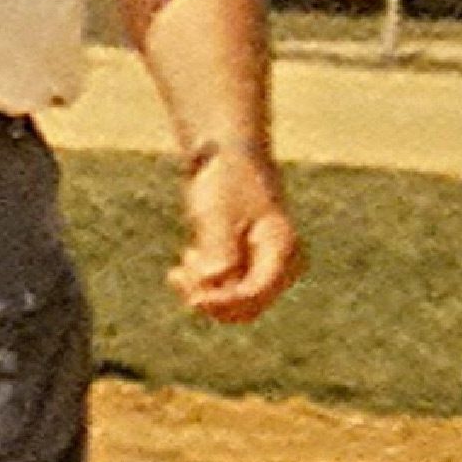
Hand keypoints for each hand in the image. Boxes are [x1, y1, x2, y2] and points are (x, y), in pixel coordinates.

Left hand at [170, 145, 302, 324]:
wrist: (227, 156)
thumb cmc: (224, 179)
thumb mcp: (217, 211)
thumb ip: (217, 247)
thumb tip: (214, 281)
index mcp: (282, 248)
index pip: (256, 293)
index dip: (224, 302)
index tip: (193, 299)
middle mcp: (281, 264)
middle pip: (247, 306)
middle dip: (212, 298)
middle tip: (179, 274)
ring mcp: (266, 267)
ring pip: (235, 302)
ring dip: (205, 289)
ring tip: (186, 258)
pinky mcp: (250, 266)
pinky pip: (228, 290)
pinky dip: (205, 282)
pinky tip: (189, 257)